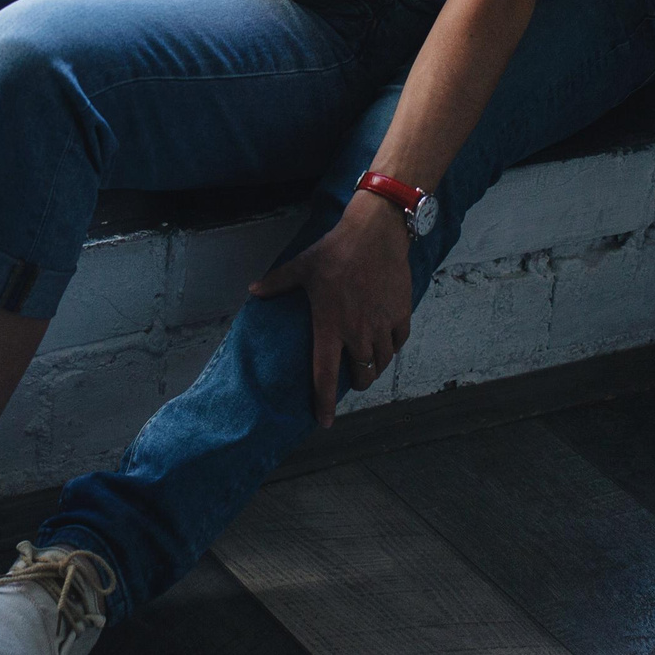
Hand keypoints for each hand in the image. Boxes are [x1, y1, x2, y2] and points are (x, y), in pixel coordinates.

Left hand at [249, 192, 413, 427]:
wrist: (375, 233)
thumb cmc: (335, 250)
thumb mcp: (301, 266)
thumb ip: (277, 283)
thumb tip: (252, 291)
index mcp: (329, 326)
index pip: (325, 375)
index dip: (324, 402)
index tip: (326, 422)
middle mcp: (357, 333)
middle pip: (361, 376)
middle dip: (356, 383)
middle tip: (351, 377)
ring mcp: (381, 325)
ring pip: (382, 363)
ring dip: (374, 367)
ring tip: (368, 361)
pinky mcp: (401, 315)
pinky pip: (399, 343)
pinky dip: (392, 347)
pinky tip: (385, 340)